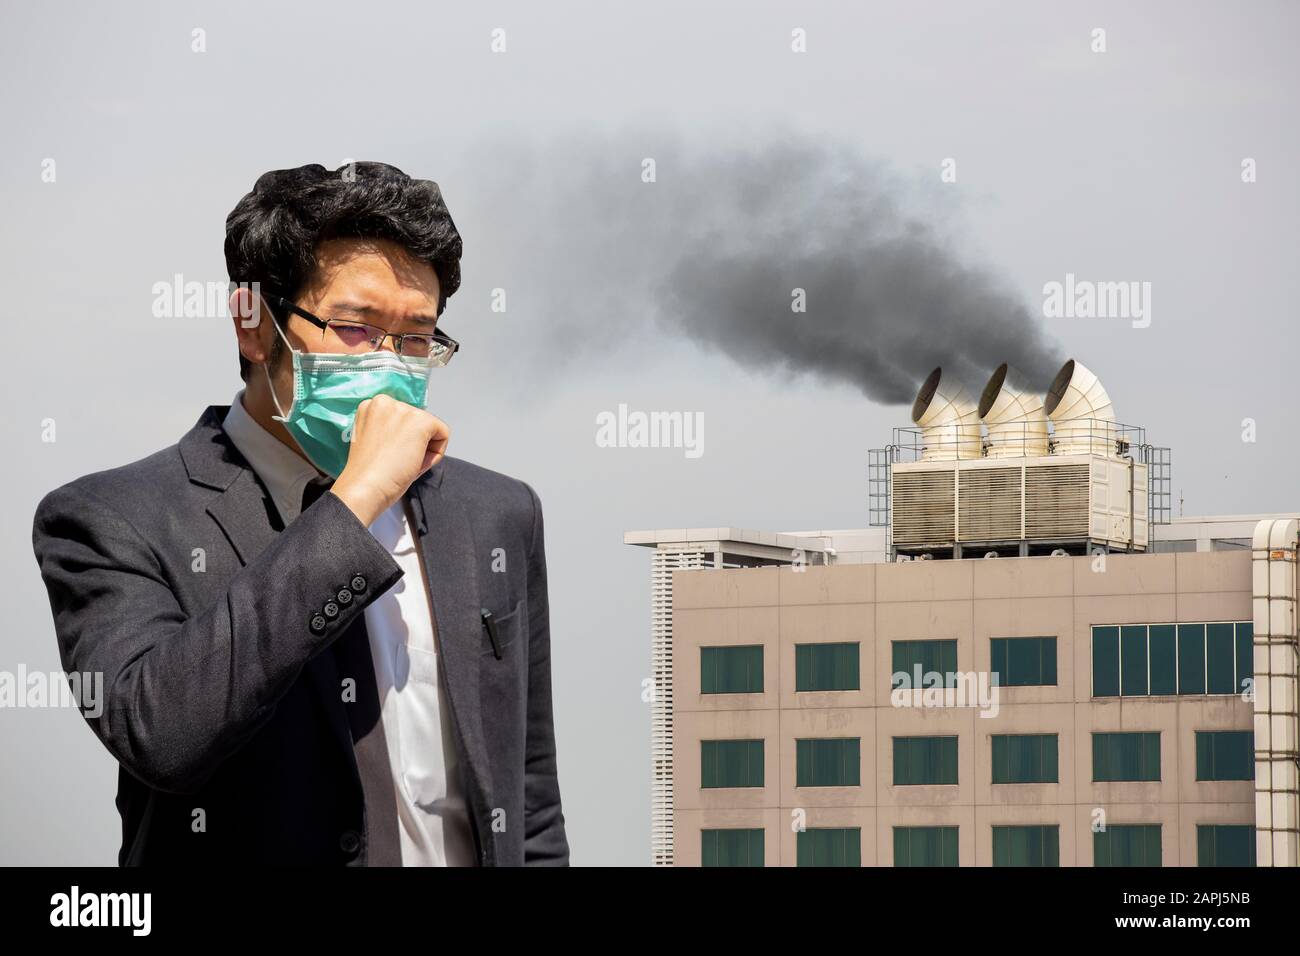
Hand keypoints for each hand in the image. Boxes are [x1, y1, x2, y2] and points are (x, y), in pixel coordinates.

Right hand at [331, 395, 449, 525]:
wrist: (365, 488)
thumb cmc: (367, 473)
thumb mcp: (374, 440)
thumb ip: (389, 429)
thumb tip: (413, 431)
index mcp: (370, 406)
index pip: (402, 419)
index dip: (401, 441)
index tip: (387, 455)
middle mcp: (385, 401)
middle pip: (417, 422)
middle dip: (413, 444)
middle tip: (395, 462)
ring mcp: (403, 409)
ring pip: (430, 429)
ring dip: (423, 450)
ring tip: (402, 463)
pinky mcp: (421, 421)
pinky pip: (443, 434)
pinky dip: (436, 454)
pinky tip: (415, 463)